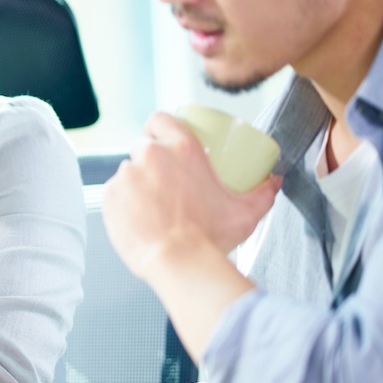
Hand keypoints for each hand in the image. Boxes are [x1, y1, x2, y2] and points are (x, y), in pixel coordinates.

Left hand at [103, 112, 280, 280]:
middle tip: (164, 183)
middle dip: (151, 161)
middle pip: (144, 147)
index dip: (159, 128)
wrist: (179, 263)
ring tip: (152, 207)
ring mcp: (126, 174)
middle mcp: (150, 155)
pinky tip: (139, 219)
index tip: (163, 140)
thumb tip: (273, 181)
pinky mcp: (109, 196)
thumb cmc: (210, 237)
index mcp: (181, 148)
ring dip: (137, 184)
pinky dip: (123, 204)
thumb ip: (263, 192)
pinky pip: (115, 194)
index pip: (160, 119)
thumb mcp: (245, 212)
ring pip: (128, 172)